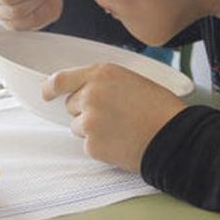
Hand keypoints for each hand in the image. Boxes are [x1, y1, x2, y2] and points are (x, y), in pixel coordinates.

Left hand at [42, 63, 186, 172]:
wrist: (173, 136)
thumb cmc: (159, 108)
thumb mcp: (130, 80)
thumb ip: (103, 82)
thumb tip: (82, 92)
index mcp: (101, 74)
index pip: (61, 79)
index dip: (50, 87)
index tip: (46, 93)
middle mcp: (91, 94)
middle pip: (71, 106)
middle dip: (86, 111)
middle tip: (113, 115)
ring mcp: (89, 121)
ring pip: (78, 127)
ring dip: (93, 130)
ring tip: (120, 129)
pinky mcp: (92, 145)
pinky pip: (88, 145)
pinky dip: (101, 146)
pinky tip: (121, 141)